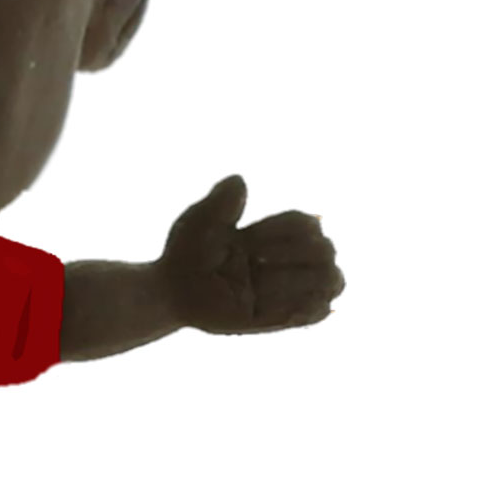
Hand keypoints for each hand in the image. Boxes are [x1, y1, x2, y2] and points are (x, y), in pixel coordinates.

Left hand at [159, 175, 344, 334]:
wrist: (170, 291)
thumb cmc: (184, 253)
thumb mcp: (200, 221)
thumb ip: (221, 202)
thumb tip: (239, 180)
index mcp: (266, 236)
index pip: (304, 224)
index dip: (289, 229)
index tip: (252, 240)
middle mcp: (279, 261)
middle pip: (325, 251)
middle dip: (305, 253)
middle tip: (261, 259)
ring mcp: (280, 290)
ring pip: (328, 281)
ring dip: (311, 280)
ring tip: (281, 281)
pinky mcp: (274, 318)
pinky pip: (313, 315)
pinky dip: (314, 309)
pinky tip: (300, 305)